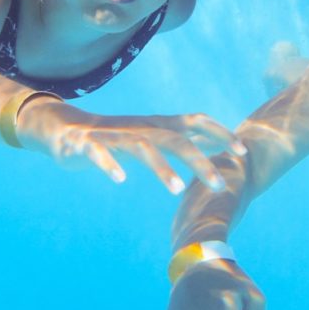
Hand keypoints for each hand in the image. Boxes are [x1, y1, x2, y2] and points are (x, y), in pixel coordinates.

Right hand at [28, 104, 242, 193]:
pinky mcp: (88, 145)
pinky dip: (110, 165)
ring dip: (161, 167)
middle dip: (199, 161)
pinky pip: (100, 153)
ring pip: (143, 148)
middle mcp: (140, 127)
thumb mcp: (153, 136)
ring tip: (177, 188)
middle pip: (175, 140)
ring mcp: (114, 135)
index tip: (243, 152)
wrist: (65, 129)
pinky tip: (119, 180)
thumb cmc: (116, 137)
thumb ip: (182, 138)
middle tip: (219, 184)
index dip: (220, 133)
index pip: (195, 121)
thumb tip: (217, 146)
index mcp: (157, 124)